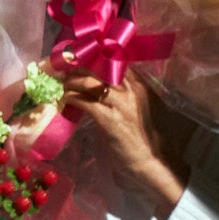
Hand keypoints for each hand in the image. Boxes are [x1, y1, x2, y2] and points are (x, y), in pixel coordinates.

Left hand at [59, 69, 188, 214]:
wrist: (154, 161)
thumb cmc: (147, 136)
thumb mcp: (142, 106)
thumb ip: (128, 93)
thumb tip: (105, 84)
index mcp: (140, 86)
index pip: (115, 61)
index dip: (95, 58)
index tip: (81, 59)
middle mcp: (131, 90)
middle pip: (100, 67)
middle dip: (80, 67)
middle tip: (67, 70)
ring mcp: (120, 104)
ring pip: (90, 82)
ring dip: (72, 81)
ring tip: (64, 84)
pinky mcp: (109, 119)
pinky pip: (85, 102)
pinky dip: (72, 98)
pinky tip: (66, 99)